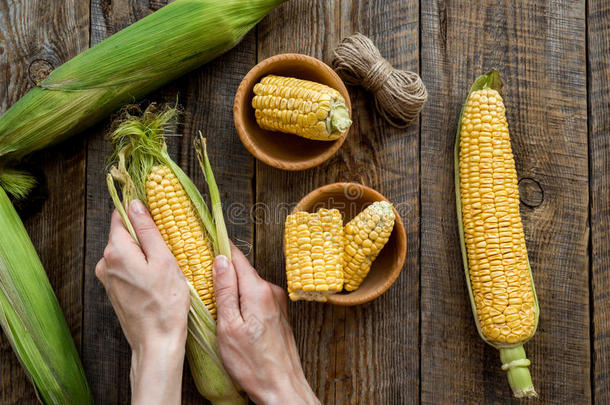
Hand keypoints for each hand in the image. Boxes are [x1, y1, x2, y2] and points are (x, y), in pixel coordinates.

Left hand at [96, 200, 189, 404]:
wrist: (156, 342)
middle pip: (125, 234)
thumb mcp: (164, 260)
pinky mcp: (114, 290)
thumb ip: (148, 229)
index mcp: (116, 250)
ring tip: (166, 267)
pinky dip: (142, 268)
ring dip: (145, 254)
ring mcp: (107, 278)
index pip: (121, 216)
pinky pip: (127, 268)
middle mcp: (105, 262)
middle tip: (169, 248)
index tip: (158, 218)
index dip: (140, 213)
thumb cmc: (165, 302)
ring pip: (127, 252)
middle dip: (145, 236)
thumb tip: (135, 204)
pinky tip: (158, 280)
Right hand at [213, 245, 319, 404]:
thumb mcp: (229, 326)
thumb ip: (225, 291)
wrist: (282, 387)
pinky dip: (243, 301)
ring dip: (233, 289)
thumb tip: (221, 260)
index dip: (219, 248)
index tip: (204, 241)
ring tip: (215, 301)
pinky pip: (257, 298)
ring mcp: (278, 302)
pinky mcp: (279, 314)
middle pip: (243, 271)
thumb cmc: (252, 363)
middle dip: (224, 271)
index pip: (237, 257)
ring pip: (249, 285)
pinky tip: (233, 316)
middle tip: (202, 277)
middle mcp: (271, 291)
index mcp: (258, 290)